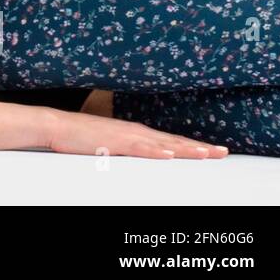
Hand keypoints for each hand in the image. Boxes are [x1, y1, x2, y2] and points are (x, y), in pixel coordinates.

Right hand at [44, 108, 229, 158]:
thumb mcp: (110, 143)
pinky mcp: (113, 141)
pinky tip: (168, 154)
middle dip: (199, 147)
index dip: (193, 145)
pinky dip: (155, 151)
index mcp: (136, 132)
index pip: (171, 140)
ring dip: (184, 148)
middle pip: (174, 141)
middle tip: (223, 152)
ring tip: (205, 154)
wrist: (56, 125)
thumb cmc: (80, 136)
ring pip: (162, 144)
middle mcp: (136, 132)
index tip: (213, 150)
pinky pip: (138, 147)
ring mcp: (125, 136)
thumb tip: (143, 155)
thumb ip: (128, 148)